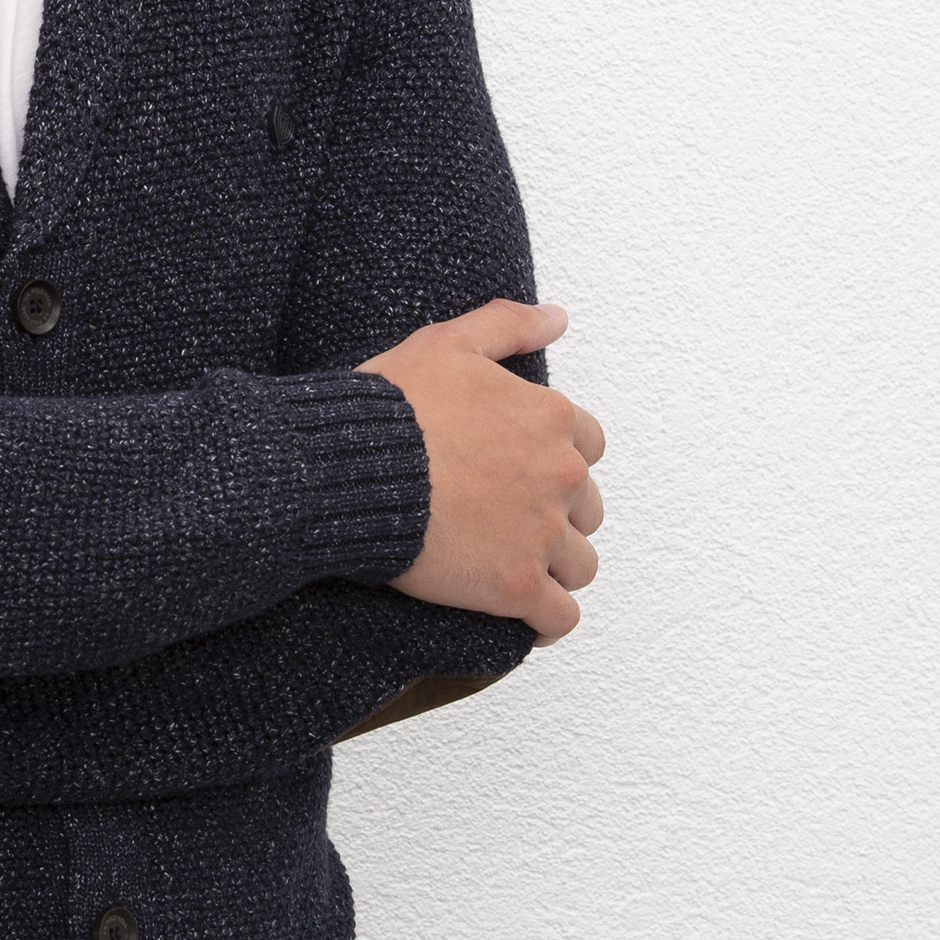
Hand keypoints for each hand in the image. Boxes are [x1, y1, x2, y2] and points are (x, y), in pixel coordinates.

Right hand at [358, 301, 604, 641]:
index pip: (588, 446)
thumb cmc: (392, 407)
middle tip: (507, 522)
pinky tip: (525, 619)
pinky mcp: (517, 587)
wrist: (351, 470)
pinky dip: (546, 621)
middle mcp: (561, 476)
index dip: (554, 460)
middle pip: (587, 509)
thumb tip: (558, 317)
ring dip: (555, 569)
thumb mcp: (448, 342)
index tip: (520, 472)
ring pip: (580, 565)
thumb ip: (509, 325)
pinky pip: (559, 617)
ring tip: (514, 571)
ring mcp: (542, 535)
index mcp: (552, 419)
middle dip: (556, 516)